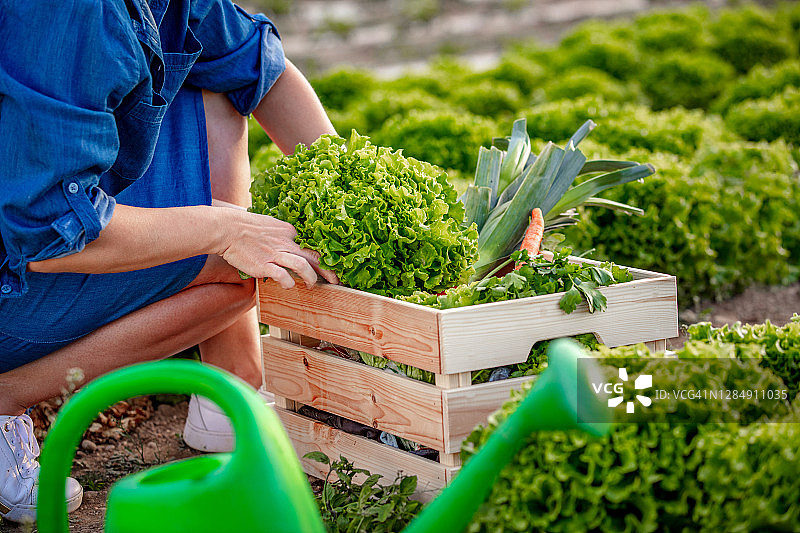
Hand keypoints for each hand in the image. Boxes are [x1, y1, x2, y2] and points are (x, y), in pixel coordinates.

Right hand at [217, 208, 338, 288]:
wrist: (226, 228)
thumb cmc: (244, 226)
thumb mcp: (269, 225)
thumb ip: (280, 234)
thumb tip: (288, 242)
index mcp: (289, 232)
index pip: (310, 245)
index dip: (320, 258)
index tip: (325, 267)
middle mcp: (286, 242)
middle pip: (314, 256)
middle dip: (328, 270)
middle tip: (336, 280)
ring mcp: (276, 254)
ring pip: (302, 265)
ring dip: (311, 277)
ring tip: (311, 285)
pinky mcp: (264, 264)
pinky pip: (283, 276)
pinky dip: (288, 283)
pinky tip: (288, 286)